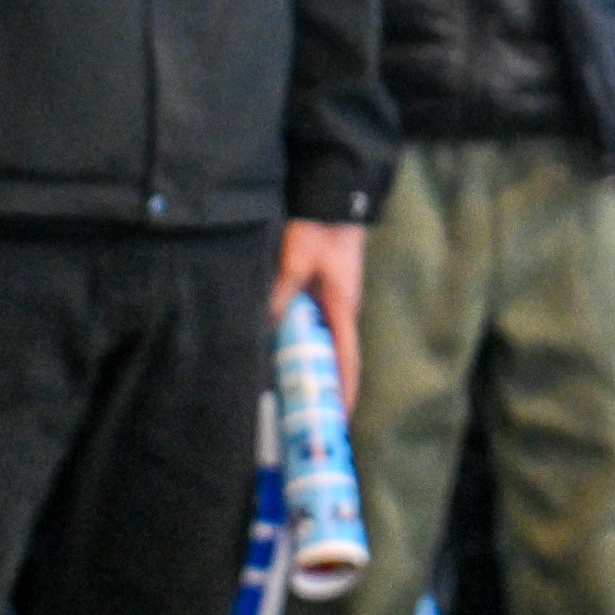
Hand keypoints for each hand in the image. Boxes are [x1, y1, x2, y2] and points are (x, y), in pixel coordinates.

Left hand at [279, 219, 367, 408]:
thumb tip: (267, 323)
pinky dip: (305, 341)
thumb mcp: (296, 261)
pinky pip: (315, 323)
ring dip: (313, 363)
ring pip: (324, 340)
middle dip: (327, 385)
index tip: (341, 415)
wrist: (333, 200)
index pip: (347, 358)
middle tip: (312, 412)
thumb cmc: (320, 229)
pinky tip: (285, 347)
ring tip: (295, 389)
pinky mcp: (325, 290)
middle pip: (337, 355)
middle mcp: (342, 309)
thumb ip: (281, 292)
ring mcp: (335, 300)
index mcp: (343, 307)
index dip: (345, 389)